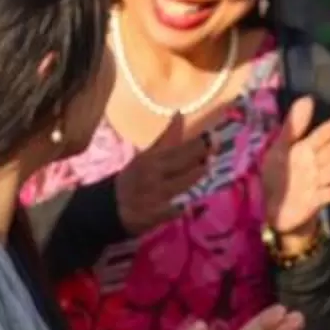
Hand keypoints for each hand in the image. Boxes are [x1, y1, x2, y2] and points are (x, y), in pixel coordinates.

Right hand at [116, 110, 220, 234]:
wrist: (111, 207)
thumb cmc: (134, 179)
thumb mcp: (147, 157)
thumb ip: (167, 139)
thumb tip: (180, 114)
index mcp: (151, 158)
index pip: (178, 147)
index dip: (197, 142)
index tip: (213, 135)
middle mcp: (153, 173)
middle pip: (182, 161)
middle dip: (201, 154)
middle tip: (218, 145)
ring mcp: (154, 194)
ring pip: (182, 183)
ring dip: (197, 175)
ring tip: (208, 167)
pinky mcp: (155, 214)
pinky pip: (174, 209)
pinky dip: (182, 207)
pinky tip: (191, 205)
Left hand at [260, 95, 329, 242]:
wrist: (268, 207)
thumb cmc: (275, 175)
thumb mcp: (279, 148)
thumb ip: (293, 126)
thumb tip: (308, 98)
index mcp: (305, 150)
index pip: (322, 136)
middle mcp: (314, 165)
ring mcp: (316, 183)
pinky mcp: (314, 202)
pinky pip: (326, 195)